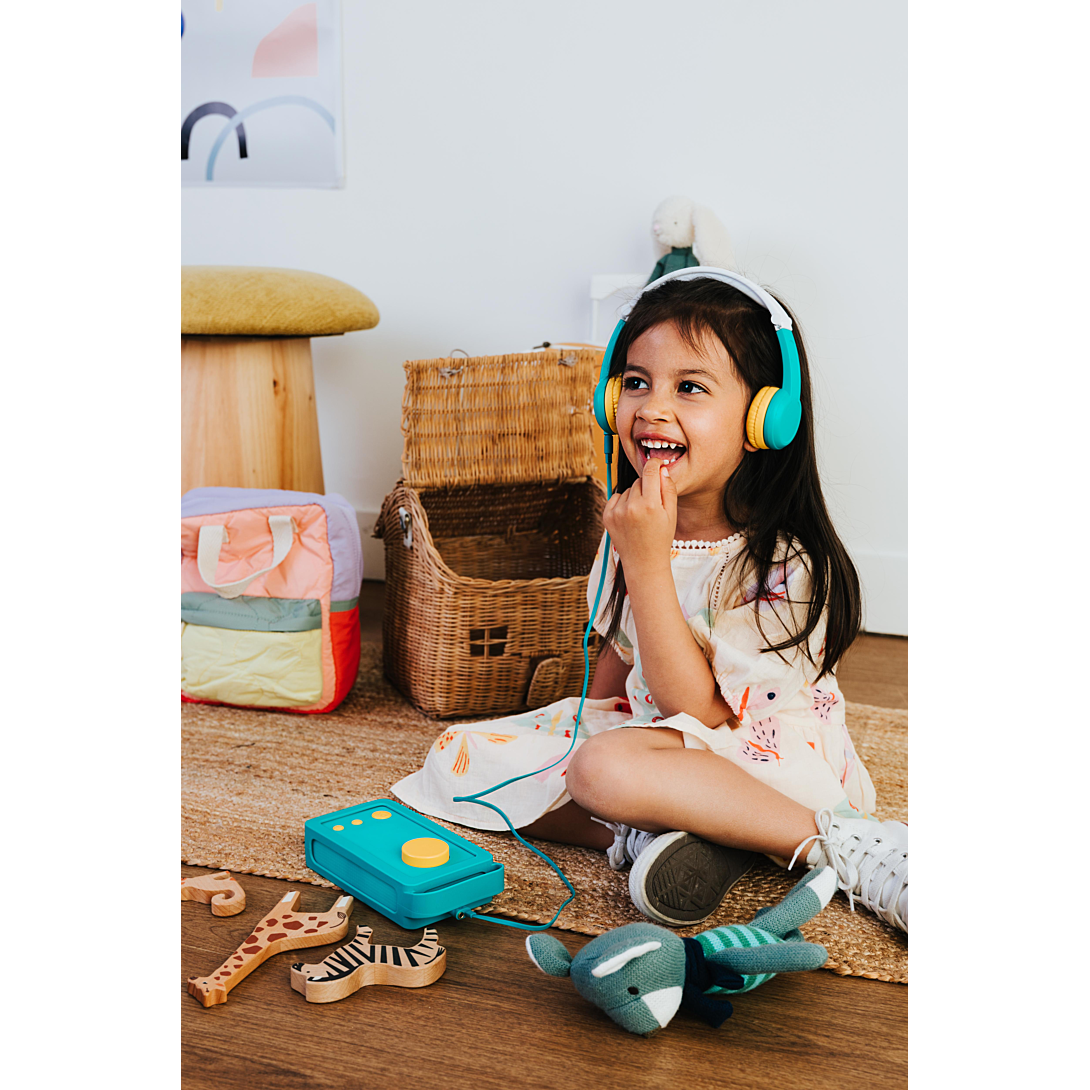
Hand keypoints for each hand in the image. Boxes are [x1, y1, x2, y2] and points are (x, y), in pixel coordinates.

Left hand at [602, 456, 676, 576]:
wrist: (643, 563)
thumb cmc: (660, 539)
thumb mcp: (671, 514)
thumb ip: (668, 488)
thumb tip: (661, 468)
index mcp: (650, 505)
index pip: (650, 471)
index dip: (655, 464)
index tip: (657, 463)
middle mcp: (631, 507)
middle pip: (639, 480)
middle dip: (647, 487)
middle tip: (652, 505)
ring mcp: (617, 512)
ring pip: (628, 489)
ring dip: (634, 496)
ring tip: (641, 515)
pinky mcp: (607, 516)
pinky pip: (616, 497)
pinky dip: (623, 503)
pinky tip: (630, 517)